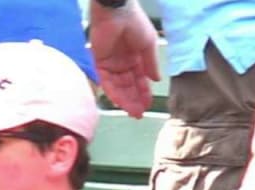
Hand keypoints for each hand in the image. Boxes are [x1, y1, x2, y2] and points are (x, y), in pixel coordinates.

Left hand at [88, 2, 160, 118]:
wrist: (117, 10)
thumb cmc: (134, 22)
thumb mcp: (148, 44)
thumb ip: (150, 63)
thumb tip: (156, 79)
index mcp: (134, 57)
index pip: (139, 79)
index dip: (143, 92)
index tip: (147, 105)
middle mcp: (121, 63)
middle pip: (127, 86)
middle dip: (134, 100)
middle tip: (138, 114)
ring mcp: (109, 63)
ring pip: (117, 87)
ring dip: (125, 100)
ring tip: (132, 112)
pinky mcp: (98, 62)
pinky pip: (105, 81)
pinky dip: (113, 92)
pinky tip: (121, 102)